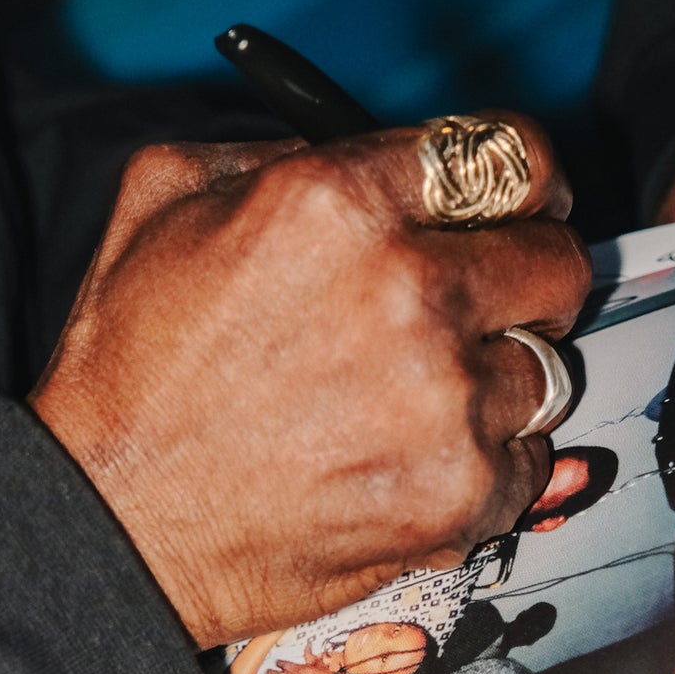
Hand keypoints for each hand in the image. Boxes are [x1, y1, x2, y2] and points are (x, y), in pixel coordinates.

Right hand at [31, 123, 588, 648]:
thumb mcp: (170, 201)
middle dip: (531, 275)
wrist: (117, 521)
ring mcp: (446, 401)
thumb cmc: (134, 372)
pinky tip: (419, 456)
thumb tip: (379, 154)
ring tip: (421, 397)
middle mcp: (408, 292)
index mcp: (340, 203)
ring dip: (499, 378)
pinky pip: (532, 460)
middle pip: (558, 261)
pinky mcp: (462, 492)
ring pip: (547, 367)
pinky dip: (491, 461)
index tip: (532, 200)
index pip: (511, 156)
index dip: (531, 178)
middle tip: (494, 299)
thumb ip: (286, 152)